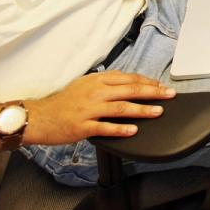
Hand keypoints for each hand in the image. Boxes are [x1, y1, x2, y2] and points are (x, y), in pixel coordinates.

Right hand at [24, 71, 176, 144]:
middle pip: (130, 90)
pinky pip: (105, 127)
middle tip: (169, 94)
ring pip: (121, 108)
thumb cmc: (63, 101)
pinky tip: (133, 130)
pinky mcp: (83, 126)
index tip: (161, 85)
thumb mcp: (85, 84)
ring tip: (157, 112)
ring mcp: (89, 110)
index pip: (129, 78)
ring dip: (142, 110)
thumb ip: (105, 81)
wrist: (39, 116)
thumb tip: (125, 79)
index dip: (147, 81)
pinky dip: (120, 129)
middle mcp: (95, 92)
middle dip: (153, 92)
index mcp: (98, 81)